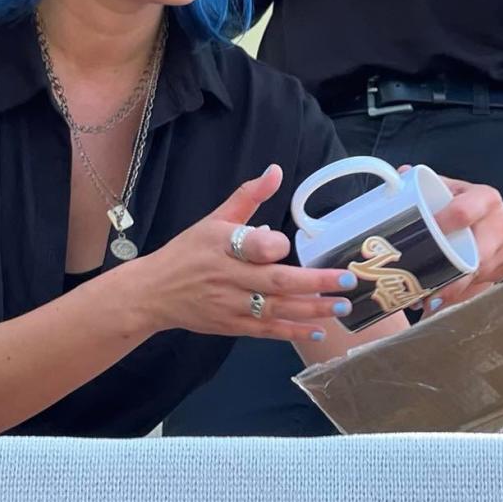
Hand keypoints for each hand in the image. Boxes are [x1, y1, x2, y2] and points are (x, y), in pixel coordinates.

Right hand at [139, 165, 356, 343]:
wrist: (154, 293)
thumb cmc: (189, 251)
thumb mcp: (214, 219)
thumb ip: (248, 196)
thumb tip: (276, 170)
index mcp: (223, 245)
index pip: (253, 246)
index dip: (272, 246)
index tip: (286, 243)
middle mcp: (228, 277)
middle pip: (275, 282)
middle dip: (314, 283)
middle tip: (347, 280)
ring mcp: (231, 305)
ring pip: (277, 309)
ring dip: (312, 309)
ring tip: (343, 307)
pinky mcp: (233, 326)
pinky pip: (268, 330)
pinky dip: (293, 331)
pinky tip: (318, 328)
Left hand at [397, 169, 502, 312]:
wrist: (485, 212)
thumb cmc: (457, 200)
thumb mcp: (443, 188)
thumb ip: (419, 183)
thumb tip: (398, 177)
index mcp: (485, 197)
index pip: (463, 212)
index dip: (442, 225)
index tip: (423, 240)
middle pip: (476, 256)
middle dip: (452, 278)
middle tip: (427, 294)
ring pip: (479, 275)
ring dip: (454, 292)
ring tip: (429, 303)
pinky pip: (485, 285)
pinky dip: (463, 295)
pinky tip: (445, 303)